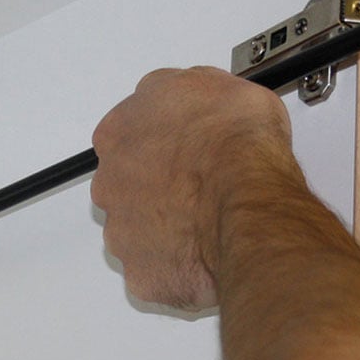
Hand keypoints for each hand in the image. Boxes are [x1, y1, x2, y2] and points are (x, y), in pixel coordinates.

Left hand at [90, 67, 296, 309]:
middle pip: (126, 186)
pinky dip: (178, 268)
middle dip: (157, 189)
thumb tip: (195, 98)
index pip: (128, 136)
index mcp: (119, 133)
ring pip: (138, 232)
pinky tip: (205, 254)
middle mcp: (111, 183)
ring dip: (165, 229)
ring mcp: (123, 231)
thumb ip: (188, 94)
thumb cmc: (235, 145)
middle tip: (197, 189)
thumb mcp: (219, 85)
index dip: (162, 144)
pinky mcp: (142, 273)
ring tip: (205, 224)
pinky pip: (156, 273)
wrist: (248, 201)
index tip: (185, 149)